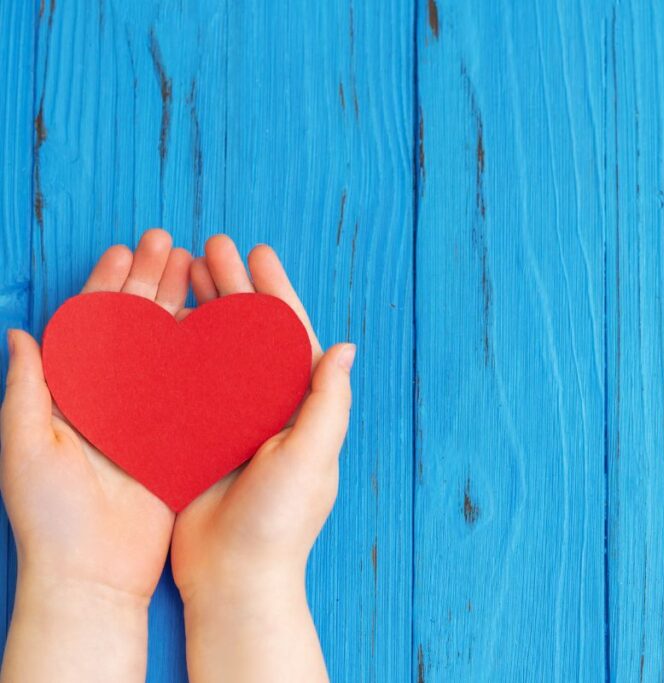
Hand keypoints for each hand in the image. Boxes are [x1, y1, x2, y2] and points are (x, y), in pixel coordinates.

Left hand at [0, 229, 191, 680]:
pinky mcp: (179, 441)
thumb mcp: (25, 446)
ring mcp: (149, 418)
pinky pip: (194, 391)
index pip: (91, 325)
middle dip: (150, 281)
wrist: (91, 575)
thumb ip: (25, 389)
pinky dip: (206, 357)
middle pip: (135, 326)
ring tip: (199, 269)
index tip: (126, 250)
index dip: (107, 284)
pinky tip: (221, 329)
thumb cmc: (48, 516)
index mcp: (72, 394)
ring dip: (181, 307)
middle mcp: (113, 399)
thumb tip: (21, 332)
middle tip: (170, 243)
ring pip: (168, 349)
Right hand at [170, 235, 353, 681]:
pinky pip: (187, 383)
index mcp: (302, 406)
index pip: (290, 335)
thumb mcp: (311, 458)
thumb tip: (345, 346)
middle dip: (233, 288)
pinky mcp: (199, 438)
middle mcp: (269, 407)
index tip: (257, 252)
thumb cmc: (280, 522)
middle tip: (209, 246)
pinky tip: (158, 324)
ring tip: (183, 270)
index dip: (275, 291)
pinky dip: (176, 351)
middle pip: (250, 333)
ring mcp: (232, 420)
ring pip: (217, 350)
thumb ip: (327, 402)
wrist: (235, 579)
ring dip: (204, 310)